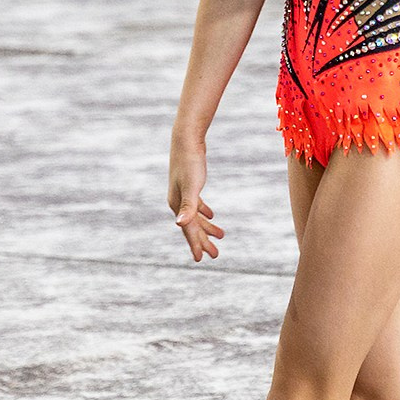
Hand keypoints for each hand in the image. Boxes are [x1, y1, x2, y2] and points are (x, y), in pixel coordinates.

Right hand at [168, 136, 223, 261]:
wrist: (186, 139)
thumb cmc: (190, 162)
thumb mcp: (192, 186)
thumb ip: (189, 207)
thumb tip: (180, 225)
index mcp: (177, 205)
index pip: (188, 230)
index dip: (195, 245)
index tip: (202, 260)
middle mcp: (178, 202)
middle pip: (192, 226)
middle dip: (203, 241)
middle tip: (215, 255)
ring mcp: (183, 193)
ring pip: (196, 216)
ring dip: (207, 228)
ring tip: (221, 236)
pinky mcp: (190, 184)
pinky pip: (197, 204)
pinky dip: (204, 212)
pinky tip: (212, 216)